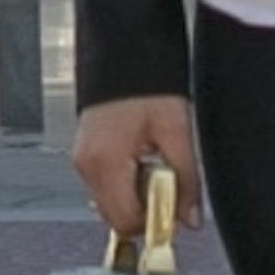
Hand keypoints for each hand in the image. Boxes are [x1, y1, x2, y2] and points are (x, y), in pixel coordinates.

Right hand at [71, 96, 199, 244]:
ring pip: (110, 206)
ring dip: (136, 199)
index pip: (127, 220)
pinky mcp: (85, 156)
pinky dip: (126, 186)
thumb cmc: (148, 84)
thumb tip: (191, 219)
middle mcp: (88, 165)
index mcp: (107, 161)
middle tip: (168, 187)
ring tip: (155, 168)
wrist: (126, 52)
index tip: (175, 209)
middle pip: (115, 219)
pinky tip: (141, 163)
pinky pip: (105, 189)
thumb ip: (186, 179)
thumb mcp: (177, 131)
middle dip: (145, 213)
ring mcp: (83, 161)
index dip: (155, 222)